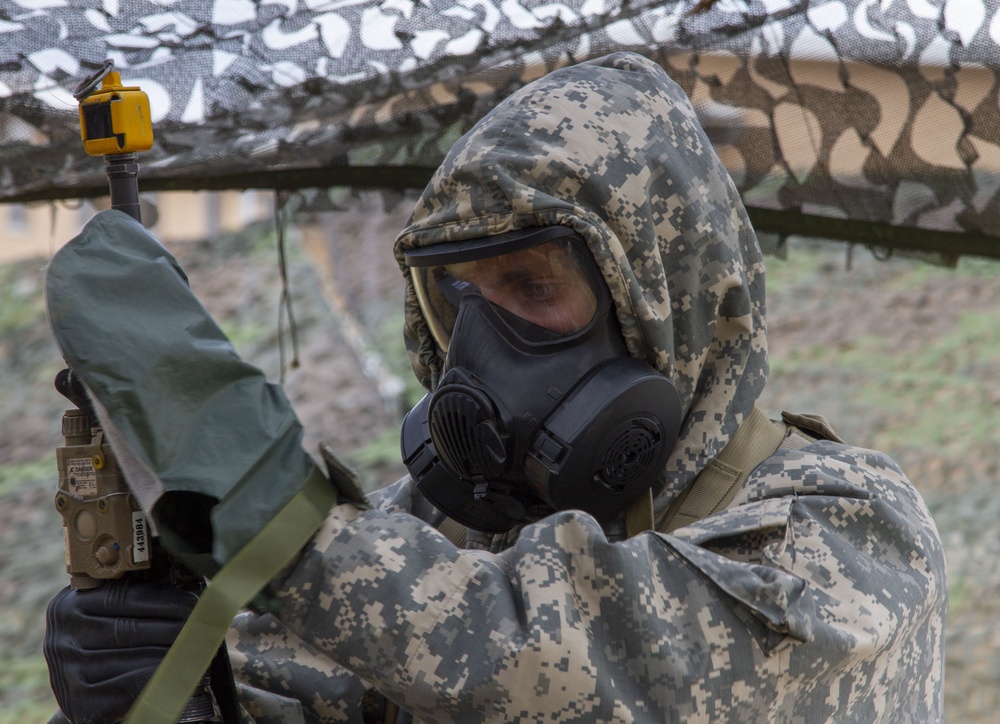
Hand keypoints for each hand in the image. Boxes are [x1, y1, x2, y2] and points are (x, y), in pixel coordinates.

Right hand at [44, 579, 196, 723]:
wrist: (85, 691)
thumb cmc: (106, 644)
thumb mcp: (107, 615)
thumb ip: (133, 599)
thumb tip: (187, 594)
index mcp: (69, 606)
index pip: (125, 598)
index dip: (164, 600)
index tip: (194, 603)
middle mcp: (62, 638)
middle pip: (130, 629)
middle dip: (173, 627)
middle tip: (204, 627)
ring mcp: (69, 672)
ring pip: (134, 658)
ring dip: (173, 653)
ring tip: (201, 648)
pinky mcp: (81, 702)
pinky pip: (131, 685)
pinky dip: (162, 677)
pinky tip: (184, 673)